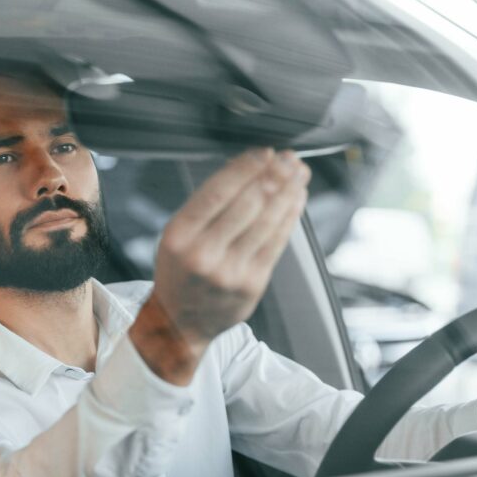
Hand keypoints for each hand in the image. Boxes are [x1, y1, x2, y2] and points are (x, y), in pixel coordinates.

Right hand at [129, 148, 310, 384]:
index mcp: (179, 236)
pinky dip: (289, 217)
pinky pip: (277, 244)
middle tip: (288, 160)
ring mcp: (229, 272)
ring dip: (287, 193)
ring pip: (267, 222)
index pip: (216, 192)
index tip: (265, 153)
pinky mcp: (251, 285)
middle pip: (246, 205)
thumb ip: (208, 206)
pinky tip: (296, 200)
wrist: (180, 323)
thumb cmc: (181, 272)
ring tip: (298, 174)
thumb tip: (251, 168)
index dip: (246, 169)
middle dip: (273, 177)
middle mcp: (203, 254)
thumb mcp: (177, 236)